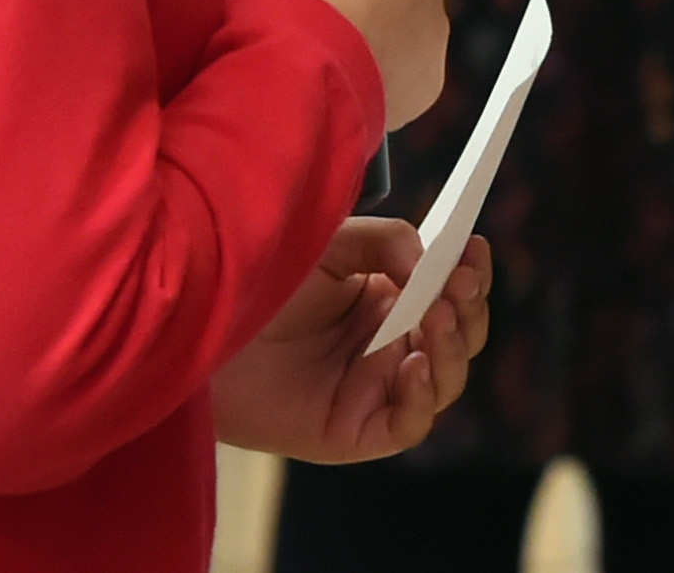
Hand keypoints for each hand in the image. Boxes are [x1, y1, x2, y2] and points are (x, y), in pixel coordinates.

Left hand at [213, 221, 491, 462]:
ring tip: (435, 315)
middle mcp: (388, 346)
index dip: (470, 272)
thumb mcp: (331, 244)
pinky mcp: (353, 432)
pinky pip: (409, 423)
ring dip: (453, 346)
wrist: (199, 330)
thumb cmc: (259, 283)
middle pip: (459, 336)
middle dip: (469, 306)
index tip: (474, 247)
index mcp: (389, 299)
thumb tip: (430, 262)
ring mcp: (373, 390)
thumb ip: (386, 242)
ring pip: (446, 378)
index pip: (449, 291)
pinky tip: (415, 363)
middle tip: (458, 282)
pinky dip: (424, 396)